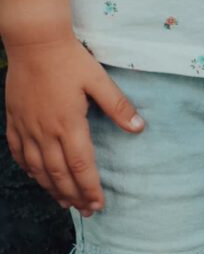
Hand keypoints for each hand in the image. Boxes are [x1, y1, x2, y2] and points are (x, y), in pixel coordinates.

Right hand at [4, 33, 143, 213]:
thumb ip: (118, 105)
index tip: (99, 204)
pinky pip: (19, 152)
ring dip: (51, 188)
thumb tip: (139, 128)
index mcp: (69, 124)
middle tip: (86, 211)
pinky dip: (29, 169)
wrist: (34, 42)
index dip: (90, 188)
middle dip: (73, 195)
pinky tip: (36, 176)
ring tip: (64, 202)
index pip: (80, 166)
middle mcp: (45, 131)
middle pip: (59, 174)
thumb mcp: (99, 80)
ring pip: (37, 168)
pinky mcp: (15, 120)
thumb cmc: (70, 59)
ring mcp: (27, 127)